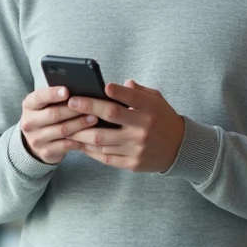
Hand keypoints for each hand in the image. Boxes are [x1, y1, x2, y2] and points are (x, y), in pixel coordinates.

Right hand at [19, 85, 99, 164]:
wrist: (38, 140)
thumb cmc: (47, 115)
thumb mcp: (46, 104)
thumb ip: (57, 97)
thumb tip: (80, 89)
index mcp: (29, 105)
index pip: (39, 97)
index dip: (53, 94)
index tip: (67, 91)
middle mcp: (29, 122)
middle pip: (54, 114)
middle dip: (73, 110)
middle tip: (91, 106)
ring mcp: (36, 139)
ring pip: (62, 130)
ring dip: (80, 124)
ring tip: (94, 118)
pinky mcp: (45, 151)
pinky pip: (66, 145)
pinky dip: (80, 139)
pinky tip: (90, 134)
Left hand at [66, 79, 184, 172]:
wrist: (180, 149)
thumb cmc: (163, 119)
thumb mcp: (156, 100)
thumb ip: (138, 92)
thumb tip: (120, 84)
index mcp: (150, 109)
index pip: (130, 97)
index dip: (115, 91)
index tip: (99, 86)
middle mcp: (143, 128)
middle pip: (111, 115)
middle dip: (88, 107)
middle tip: (71, 102)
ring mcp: (137, 147)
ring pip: (102, 140)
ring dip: (81, 132)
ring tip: (66, 125)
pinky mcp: (133, 163)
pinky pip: (106, 157)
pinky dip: (90, 150)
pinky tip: (79, 143)